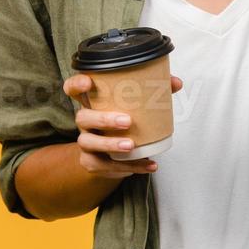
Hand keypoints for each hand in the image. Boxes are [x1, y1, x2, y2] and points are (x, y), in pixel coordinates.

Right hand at [62, 72, 183, 177]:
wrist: (109, 155)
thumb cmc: (122, 121)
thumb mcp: (134, 105)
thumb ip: (153, 91)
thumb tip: (176, 82)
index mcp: (91, 102)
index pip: (72, 88)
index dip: (76, 84)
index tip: (88, 82)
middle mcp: (84, 121)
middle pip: (82, 117)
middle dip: (103, 119)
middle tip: (127, 121)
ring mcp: (86, 142)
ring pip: (89, 142)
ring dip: (110, 144)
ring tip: (131, 146)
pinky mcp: (92, 162)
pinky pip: (107, 165)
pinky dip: (130, 166)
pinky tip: (148, 165)